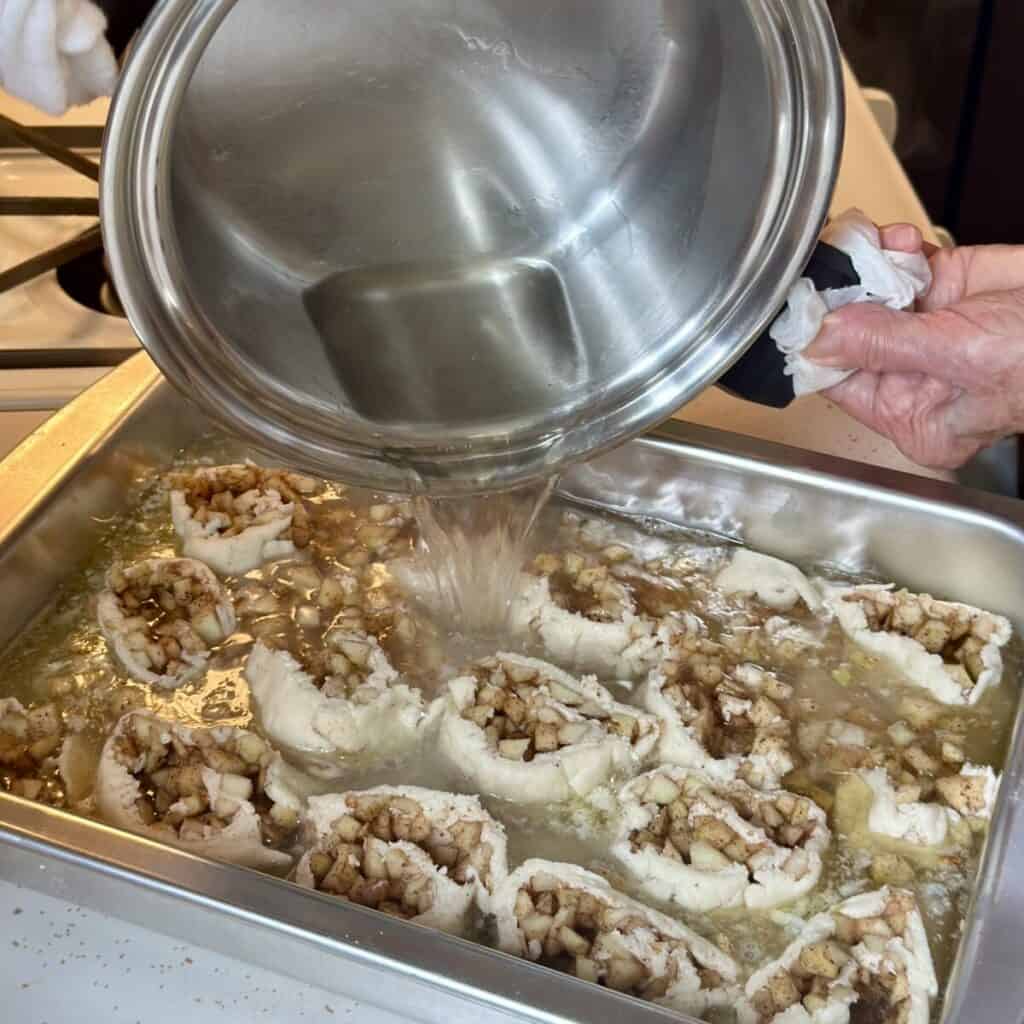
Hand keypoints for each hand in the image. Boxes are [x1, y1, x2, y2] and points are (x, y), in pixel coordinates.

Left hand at [805, 225, 1023, 468]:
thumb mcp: (964, 358)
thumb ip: (889, 346)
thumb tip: (823, 338)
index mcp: (912, 415)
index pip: (840, 383)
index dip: (813, 348)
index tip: (794, 315)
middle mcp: (910, 375)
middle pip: (846, 336)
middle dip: (834, 298)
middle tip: (822, 268)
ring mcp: (923, 327)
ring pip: (866, 294)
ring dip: (859, 264)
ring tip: (865, 246)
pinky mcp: (942, 285)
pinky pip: (897, 265)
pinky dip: (889, 246)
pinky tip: (899, 239)